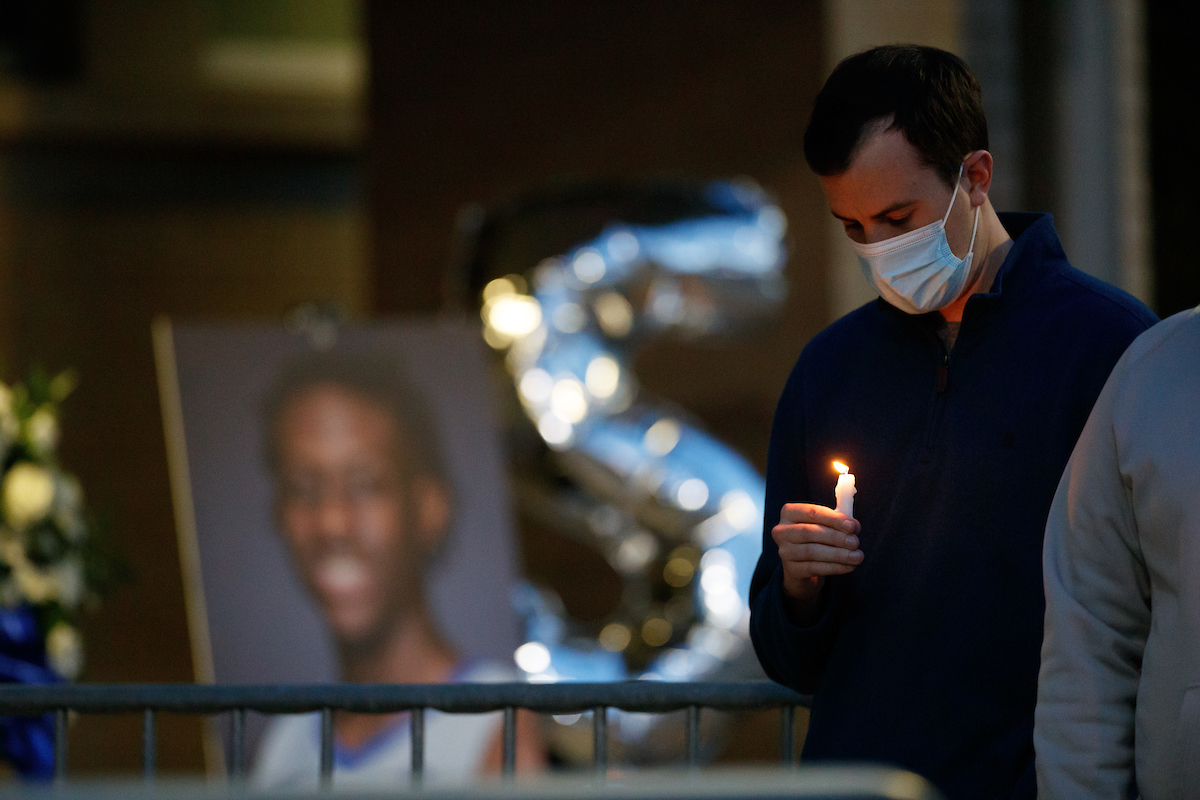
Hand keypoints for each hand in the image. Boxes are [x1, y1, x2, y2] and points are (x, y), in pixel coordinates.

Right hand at [771, 503, 862, 623]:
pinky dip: (835, 567)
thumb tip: (853, 525)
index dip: (833, 519)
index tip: (852, 526)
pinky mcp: (791, 570)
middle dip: (836, 537)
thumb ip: (840, 521)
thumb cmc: (818, 538)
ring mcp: (784, 551)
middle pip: (809, 532)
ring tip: (857, 556)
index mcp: (789, 513)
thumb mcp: (827, 525)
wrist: (803, 566)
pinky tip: (849, 566)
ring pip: (812, 552)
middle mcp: (781, 531)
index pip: (811, 512)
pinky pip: (815, 568)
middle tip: (856, 542)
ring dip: (839, 554)